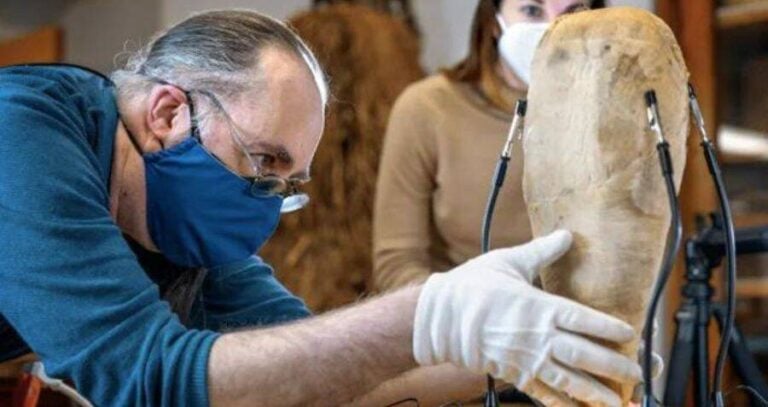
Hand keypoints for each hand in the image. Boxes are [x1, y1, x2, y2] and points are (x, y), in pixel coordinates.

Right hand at [413, 230, 640, 406]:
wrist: (439, 317)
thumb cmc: (472, 286)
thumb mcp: (509, 262)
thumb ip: (542, 251)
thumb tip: (567, 235)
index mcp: (540, 306)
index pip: (585, 319)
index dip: (610, 328)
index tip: (631, 334)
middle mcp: (538, 336)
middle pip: (585, 354)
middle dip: (615, 365)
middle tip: (639, 373)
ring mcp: (527, 358)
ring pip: (570, 380)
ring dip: (597, 393)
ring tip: (620, 401)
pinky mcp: (514, 373)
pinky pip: (544, 393)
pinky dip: (564, 404)